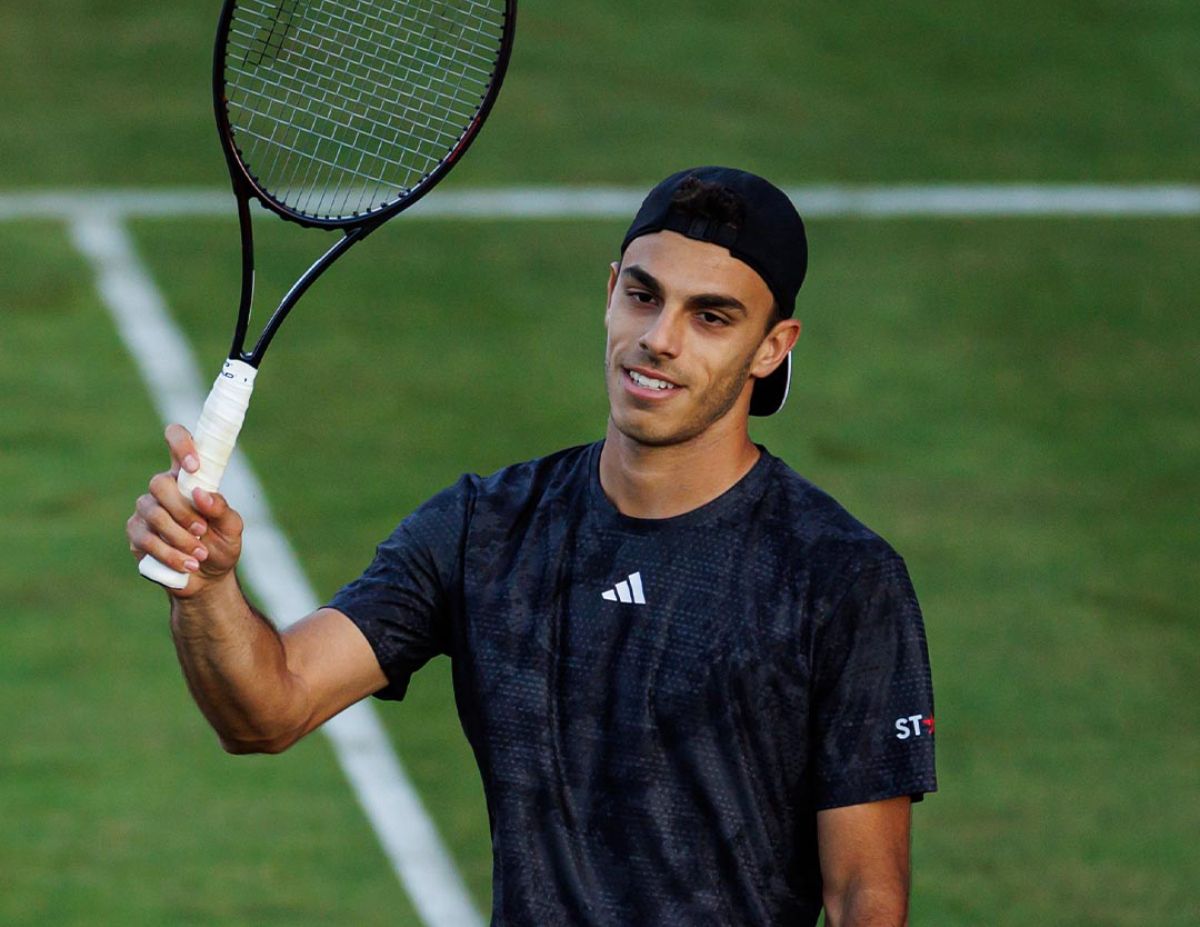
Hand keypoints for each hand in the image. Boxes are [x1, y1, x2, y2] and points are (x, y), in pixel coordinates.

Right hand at [126, 424, 243, 596]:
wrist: (208, 579)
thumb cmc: (221, 544)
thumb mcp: (231, 527)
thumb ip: (221, 508)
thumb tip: (200, 494)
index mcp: (189, 477)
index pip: (177, 441)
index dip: (181, 444)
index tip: (195, 466)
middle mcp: (164, 489)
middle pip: (159, 483)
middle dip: (182, 510)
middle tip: (202, 530)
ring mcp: (146, 510)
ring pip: (153, 513)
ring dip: (179, 537)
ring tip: (200, 554)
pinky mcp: (136, 534)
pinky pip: (146, 539)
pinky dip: (170, 554)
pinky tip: (188, 564)